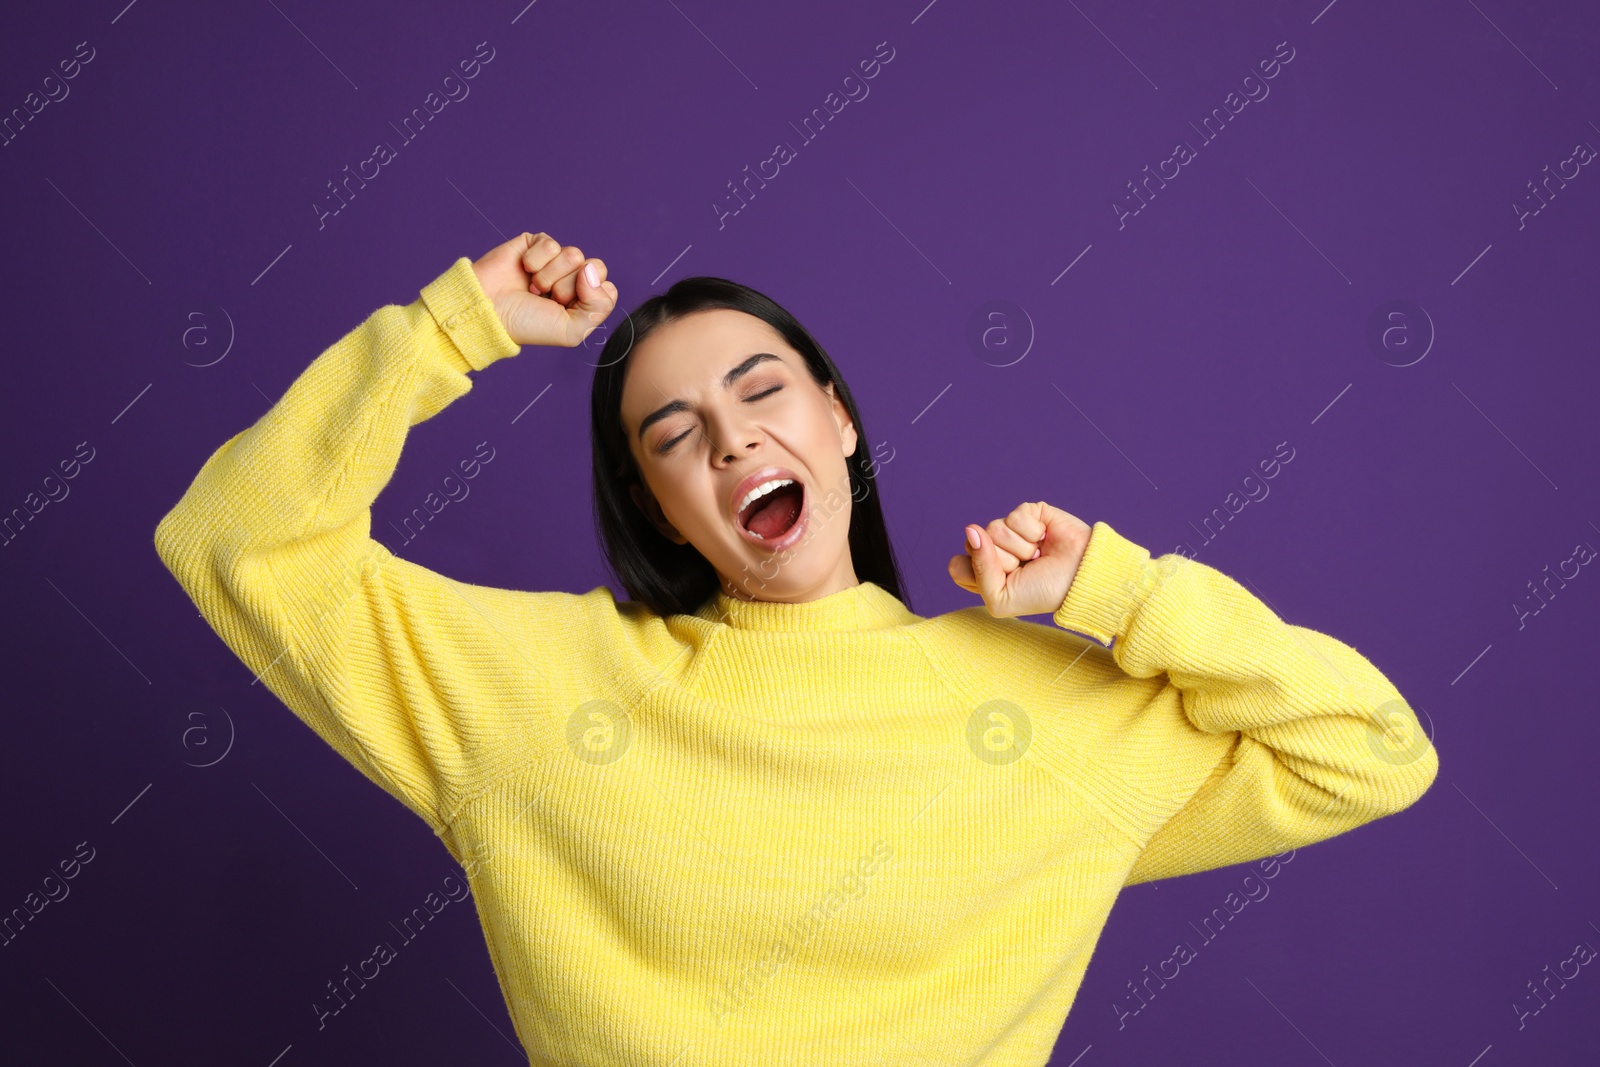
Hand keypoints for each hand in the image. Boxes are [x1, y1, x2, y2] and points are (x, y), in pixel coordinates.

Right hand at [470, 232, 617, 347]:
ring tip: (533, 287)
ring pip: (574, 254)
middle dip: (570, 287)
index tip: (566, 309)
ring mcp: (556, 260)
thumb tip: (591, 270)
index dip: (589, 299)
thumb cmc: (528, 324)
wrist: (490, 310)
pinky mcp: (537, 244)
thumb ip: (598, 307)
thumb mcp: (572, 331)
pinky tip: (523, 270)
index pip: (608, 289)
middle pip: (597, 267)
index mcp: (585, 300)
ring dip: (550, 276)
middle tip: (549, 298)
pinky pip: (550, 243)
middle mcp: (573, 278)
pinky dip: (535, 261)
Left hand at [948, 501, 1092, 617]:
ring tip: (1038, 555)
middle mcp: (994, 550)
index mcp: (984, 574)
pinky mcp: (1027, 513)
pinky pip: (1014, 516)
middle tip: (1026, 569)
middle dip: (1002, 561)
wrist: (1081, 576)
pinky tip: (1045, 539)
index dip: (977, 574)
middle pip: (972, 545)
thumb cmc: (1043, 593)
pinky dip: (1032, 532)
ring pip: (993, 528)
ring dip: (1020, 548)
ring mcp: (1010, 531)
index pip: (958, 565)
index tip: (1004, 583)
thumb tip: (971, 528)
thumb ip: (978, 570)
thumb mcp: (1001, 598)